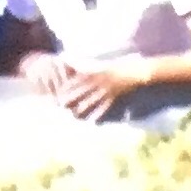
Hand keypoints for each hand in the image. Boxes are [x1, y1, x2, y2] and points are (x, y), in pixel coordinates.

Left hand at [22, 51, 146, 118]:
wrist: (133, 71)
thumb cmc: (116, 70)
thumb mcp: (99, 69)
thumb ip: (87, 73)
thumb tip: (75, 74)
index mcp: (91, 74)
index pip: (73, 82)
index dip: (65, 89)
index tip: (57, 95)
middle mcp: (96, 82)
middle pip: (79, 92)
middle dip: (70, 99)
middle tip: (62, 107)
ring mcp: (105, 89)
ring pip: (90, 100)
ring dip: (82, 109)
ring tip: (75, 116)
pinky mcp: (114, 96)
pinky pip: (105, 107)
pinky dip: (99, 114)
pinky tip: (94, 121)